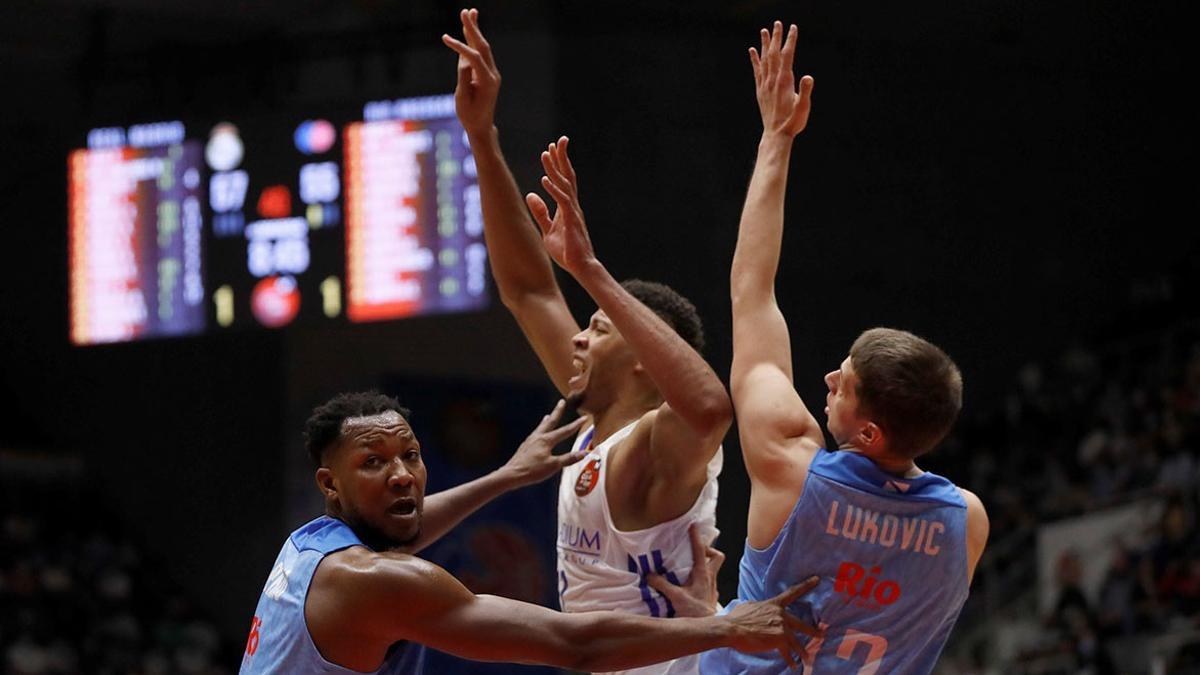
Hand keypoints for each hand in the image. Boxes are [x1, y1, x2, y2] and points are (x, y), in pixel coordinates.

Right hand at [442, 8, 500, 134]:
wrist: (481, 126)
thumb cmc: (469, 116)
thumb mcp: (462, 99)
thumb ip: (463, 79)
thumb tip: (464, 60)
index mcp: (487, 82)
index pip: (473, 58)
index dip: (459, 47)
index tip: (444, 38)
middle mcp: (492, 74)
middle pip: (482, 47)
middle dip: (473, 28)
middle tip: (466, 12)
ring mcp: (491, 73)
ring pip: (483, 48)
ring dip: (475, 30)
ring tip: (470, 13)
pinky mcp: (487, 73)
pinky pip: (480, 54)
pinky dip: (474, 41)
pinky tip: (469, 30)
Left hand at [500, 399, 587, 487]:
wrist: (512, 474)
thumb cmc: (533, 470)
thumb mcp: (554, 465)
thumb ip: (569, 458)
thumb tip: (584, 453)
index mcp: (547, 440)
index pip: (565, 431)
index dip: (576, 424)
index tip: (584, 418)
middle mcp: (538, 437)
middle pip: (550, 421)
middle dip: (557, 411)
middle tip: (561, 402)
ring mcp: (530, 440)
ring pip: (541, 427)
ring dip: (547, 420)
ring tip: (548, 415)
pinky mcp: (525, 446)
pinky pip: (535, 434)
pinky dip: (540, 430)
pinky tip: (538, 434)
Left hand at [525, 136, 596, 276]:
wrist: (580, 267)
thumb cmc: (567, 251)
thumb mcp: (548, 230)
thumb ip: (540, 212)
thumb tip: (530, 195)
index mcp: (567, 206)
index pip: (564, 180)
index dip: (558, 164)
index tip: (551, 148)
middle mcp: (572, 205)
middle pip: (568, 177)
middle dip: (562, 158)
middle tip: (558, 141)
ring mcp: (573, 212)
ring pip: (565, 185)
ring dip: (555, 169)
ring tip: (546, 154)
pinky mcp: (571, 221)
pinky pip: (562, 201)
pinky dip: (553, 189)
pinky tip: (544, 179)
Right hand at [645, 524, 724, 616]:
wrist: (708, 628)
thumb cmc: (694, 612)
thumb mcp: (675, 597)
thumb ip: (662, 584)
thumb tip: (649, 574)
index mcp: (702, 574)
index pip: (700, 551)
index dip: (696, 537)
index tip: (693, 525)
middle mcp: (710, 578)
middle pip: (717, 557)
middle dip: (708, 551)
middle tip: (696, 550)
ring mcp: (712, 587)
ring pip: (714, 569)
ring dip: (705, 565)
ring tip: (691, 566)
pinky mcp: (711, 596)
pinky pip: (709, 582)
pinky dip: (702, 579)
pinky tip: (692, 585)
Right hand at [724, 577, 821, 668]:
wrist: (732, 629)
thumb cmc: (737, 618)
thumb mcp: (750, 606)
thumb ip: (760, 608)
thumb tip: (760, 609)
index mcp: (774, 604)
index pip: (792, 592)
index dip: (806, 585)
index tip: (817, 579)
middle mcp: (781, 615)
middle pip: (801, 624)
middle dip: (813, 631)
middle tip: (822, 634)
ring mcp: (781, 628)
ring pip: (796, 642)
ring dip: (802, 651)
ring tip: (807, 658)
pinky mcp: (779, 641)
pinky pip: (787, 653)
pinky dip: (790, 660)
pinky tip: (793, 666)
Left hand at [750, 22, 813, 138]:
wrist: (776, 135)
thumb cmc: (792, 122)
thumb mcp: (803, 107)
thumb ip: (805, 91)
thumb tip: (808, 76)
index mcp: (784, 82)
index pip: (787, 56)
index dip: (790, 41)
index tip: (793, 28)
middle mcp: (772, 80)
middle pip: (774, 54)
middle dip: (776, 37)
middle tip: (778, 23)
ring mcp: (765, 85)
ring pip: (764, 60)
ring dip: (765, 44)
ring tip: (764, 31)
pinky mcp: (760, 90)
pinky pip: (757, 71)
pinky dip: (755, 59)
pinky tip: (752, 50)